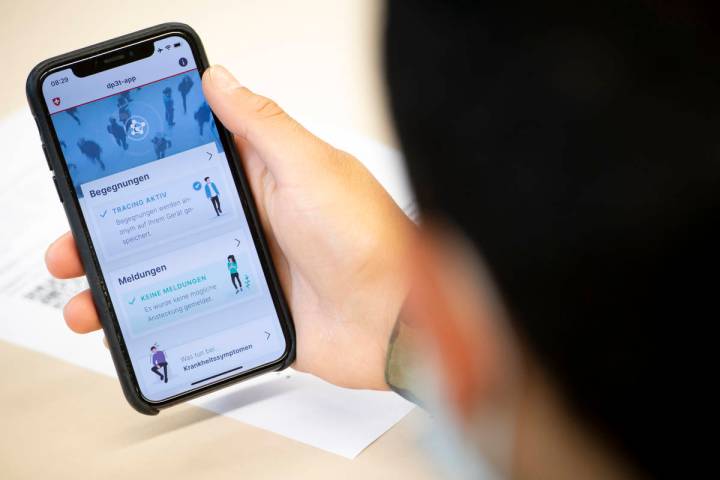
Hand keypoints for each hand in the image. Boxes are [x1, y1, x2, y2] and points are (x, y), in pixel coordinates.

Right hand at [46, 65, 413, 389]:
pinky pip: (196, 312)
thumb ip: (262, 126)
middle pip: (168, 220)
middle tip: (77, 238)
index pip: (188, 159)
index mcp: (262, 178)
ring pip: (173, 269)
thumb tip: (221, 80)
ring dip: (127, 281)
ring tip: (89, 293)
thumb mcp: (310, 167)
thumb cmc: (368, 238)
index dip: (142, 163)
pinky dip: (161, 319)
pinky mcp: (252, 310)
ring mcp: (250, 268)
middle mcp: (251, 221)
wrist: (397, 321)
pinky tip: (131, 327)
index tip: (98, 169)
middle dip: (117, 230)